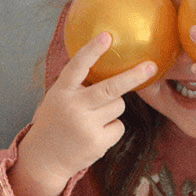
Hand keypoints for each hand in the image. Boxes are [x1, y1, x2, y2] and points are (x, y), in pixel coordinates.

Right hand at [11, 32, 156, 195]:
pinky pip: (119, 126)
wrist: (43, 159)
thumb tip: (107, 62)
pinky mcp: (98, 142)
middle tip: (151, 65)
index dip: (92, 50)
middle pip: (111, 88)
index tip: (107, 36)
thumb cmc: (55, 122)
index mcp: (61, 92)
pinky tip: (95, 134)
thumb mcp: (58, 99)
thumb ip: (77, 85)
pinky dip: (112, 128)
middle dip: (134, 76)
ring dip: (113, 108)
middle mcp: (73, 107)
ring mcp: (86, 126)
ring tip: (92, 119)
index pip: (77, 67)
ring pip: (119, 106)